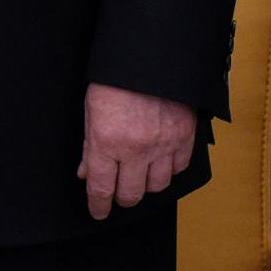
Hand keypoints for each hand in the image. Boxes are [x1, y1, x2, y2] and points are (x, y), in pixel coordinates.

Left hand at [77, 82, 195, 218]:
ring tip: (138, 177)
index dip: (98, 205)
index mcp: (106, 142)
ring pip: (157, 186)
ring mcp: (163, 146)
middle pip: (130, 194)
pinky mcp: (185, 139)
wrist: (150, 58)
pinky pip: (179, 169)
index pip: (101, 187)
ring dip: (146, 185)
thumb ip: (88, 145)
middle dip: (122, 198)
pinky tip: (160, 163)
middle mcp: (135, 150)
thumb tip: (85, 172)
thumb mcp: (90, 110)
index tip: (97, 212)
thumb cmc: (114, 80)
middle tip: (117, 195)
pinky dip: (169, 170)